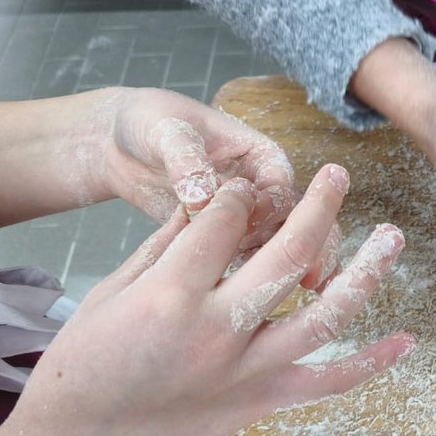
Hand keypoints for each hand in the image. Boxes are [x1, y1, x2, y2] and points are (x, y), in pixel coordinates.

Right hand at [0, 165, 413, 435]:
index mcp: (170, 295)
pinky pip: (328, 384)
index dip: (240, 194)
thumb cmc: (83, 366)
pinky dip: (371, 363)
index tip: (247, 185)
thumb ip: (167, 244)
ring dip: (366, 273)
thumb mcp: (112, 292)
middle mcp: (218, 331)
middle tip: (338, 174)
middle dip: (319, 206)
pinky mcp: (261, 403)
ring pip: (325, 315)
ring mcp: (246, 372)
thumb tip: (212, 199)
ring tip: (392, 236)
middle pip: (288, 254)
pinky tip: (406, 340)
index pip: (226, 220)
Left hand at [93, 88, 335, 283]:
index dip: (273, 207)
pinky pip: (254, 263)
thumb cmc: (150, 124)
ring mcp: (248, 218)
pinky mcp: (229, 242)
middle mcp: (262, 187)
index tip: (254, 226)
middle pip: (298, 220)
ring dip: (297, 271)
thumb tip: (202, 194)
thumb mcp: (166, 131)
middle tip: (314, 276)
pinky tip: (269, 311)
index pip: (280, 184)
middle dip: (310, 246)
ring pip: (284, 246)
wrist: (122, 143)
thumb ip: (185, 159)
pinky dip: (265, 284)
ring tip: (305, 297)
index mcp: (258, 154)